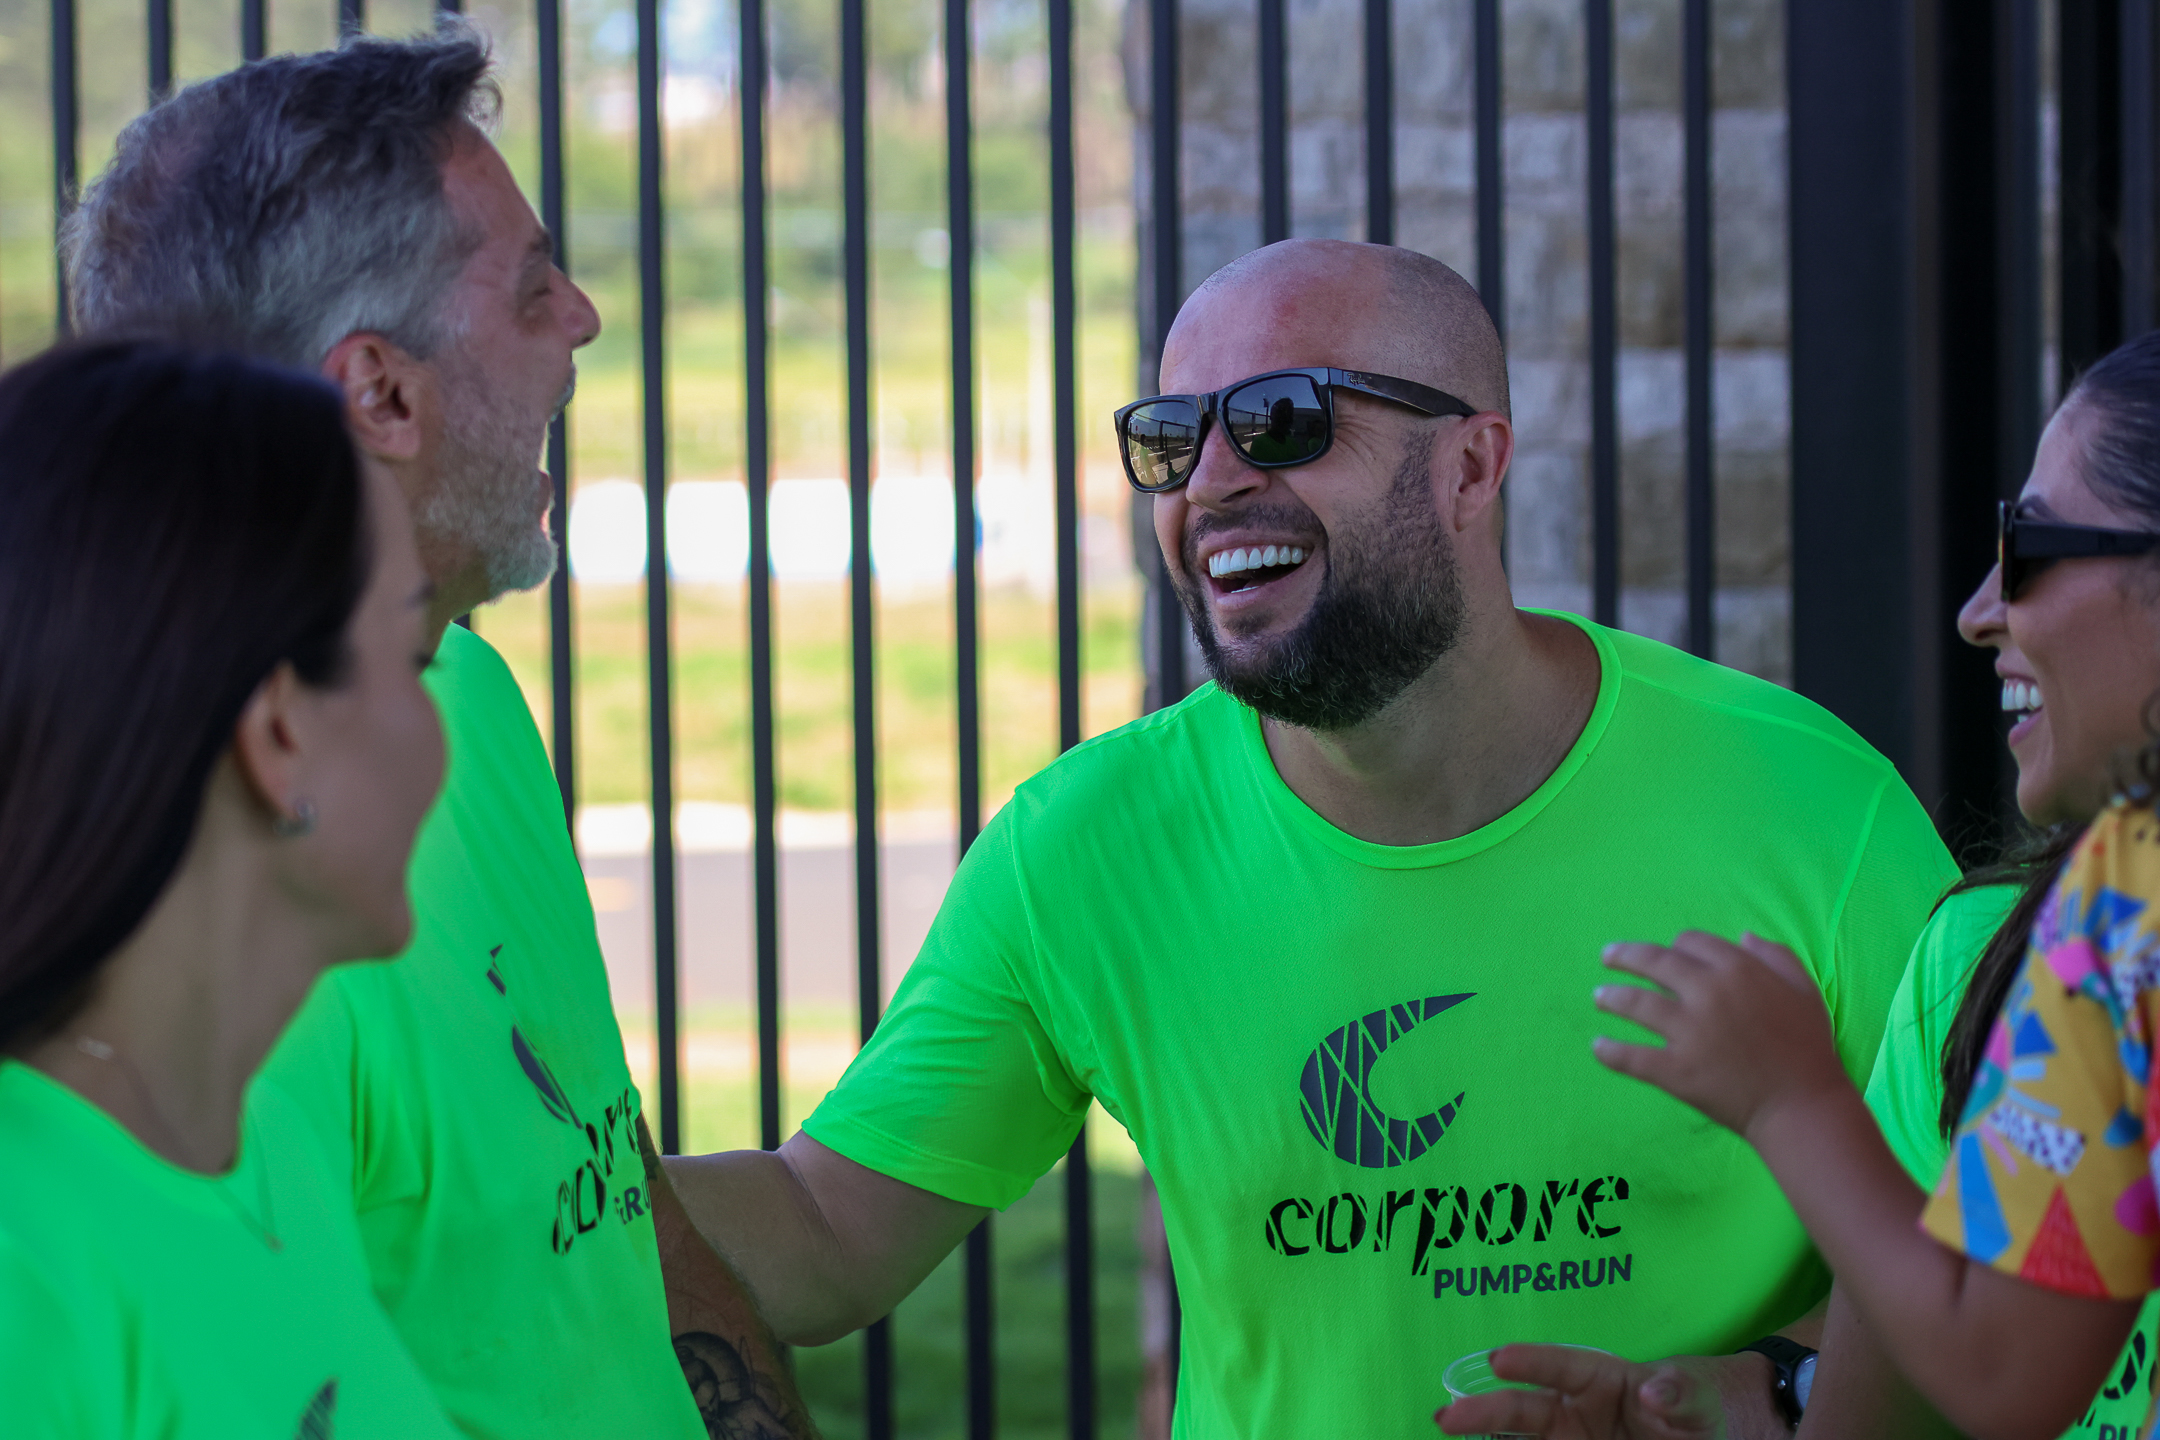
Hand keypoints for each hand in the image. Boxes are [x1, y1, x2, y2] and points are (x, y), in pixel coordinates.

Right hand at [1434, 1344, 1726, 1438]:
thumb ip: (1679, 1392)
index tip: (1499, 1359)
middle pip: (1524, 1410)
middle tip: (1446, 1418)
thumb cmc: (1702, 1408)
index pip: (1561, 1367)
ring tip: (1454, 1439)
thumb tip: (1651, 1391)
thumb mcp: (1700, 1399)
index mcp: (1602, 1379)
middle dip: (1484, 1412)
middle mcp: (1575, 1412)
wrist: (1712, 1436)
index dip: (1530, 1362)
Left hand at [1592, 932, 1847, 1139]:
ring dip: (1611, 998)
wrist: (1803, 1107)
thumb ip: (1775, 957)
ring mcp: (1688, 1031)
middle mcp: (1708, 992)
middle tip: (1607, 957)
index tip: (1666, 954)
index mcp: (1738, 969)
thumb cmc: (1808, 1048)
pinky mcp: (1676, 1070)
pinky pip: (1631, 1056)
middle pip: (1653, 961)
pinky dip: (1609, 1051)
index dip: (1676, 946)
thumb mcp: (1804, 990)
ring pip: (1635, 1003)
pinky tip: (1598, 1046)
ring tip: (1599, 998)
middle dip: (1625, 956)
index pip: (1690, 942)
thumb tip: (1743, 936)